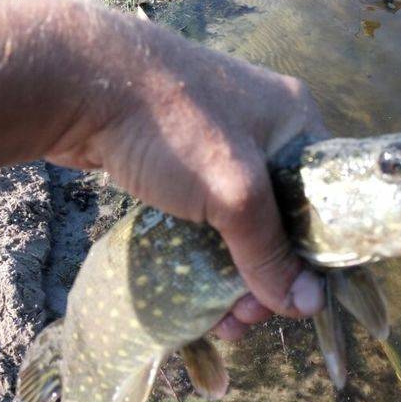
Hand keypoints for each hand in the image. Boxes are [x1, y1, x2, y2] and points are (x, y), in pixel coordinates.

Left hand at [46, 4, 326, 338]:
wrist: (75, 80)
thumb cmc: (172, 126)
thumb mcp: (233, 192)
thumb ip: (270, 251)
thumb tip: (308, 307)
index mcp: (293, 120)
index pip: (325, 197)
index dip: (314, 253)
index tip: (292, 300)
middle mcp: (263, 128)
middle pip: (282, 217)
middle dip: (265, 274)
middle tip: (244, 319)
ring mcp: (218, 143)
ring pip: (240, 222)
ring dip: (234, 274)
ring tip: (220, 321)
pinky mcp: (179, 160)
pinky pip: (206, 216)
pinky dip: (204, 253)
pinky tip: (196, 292)